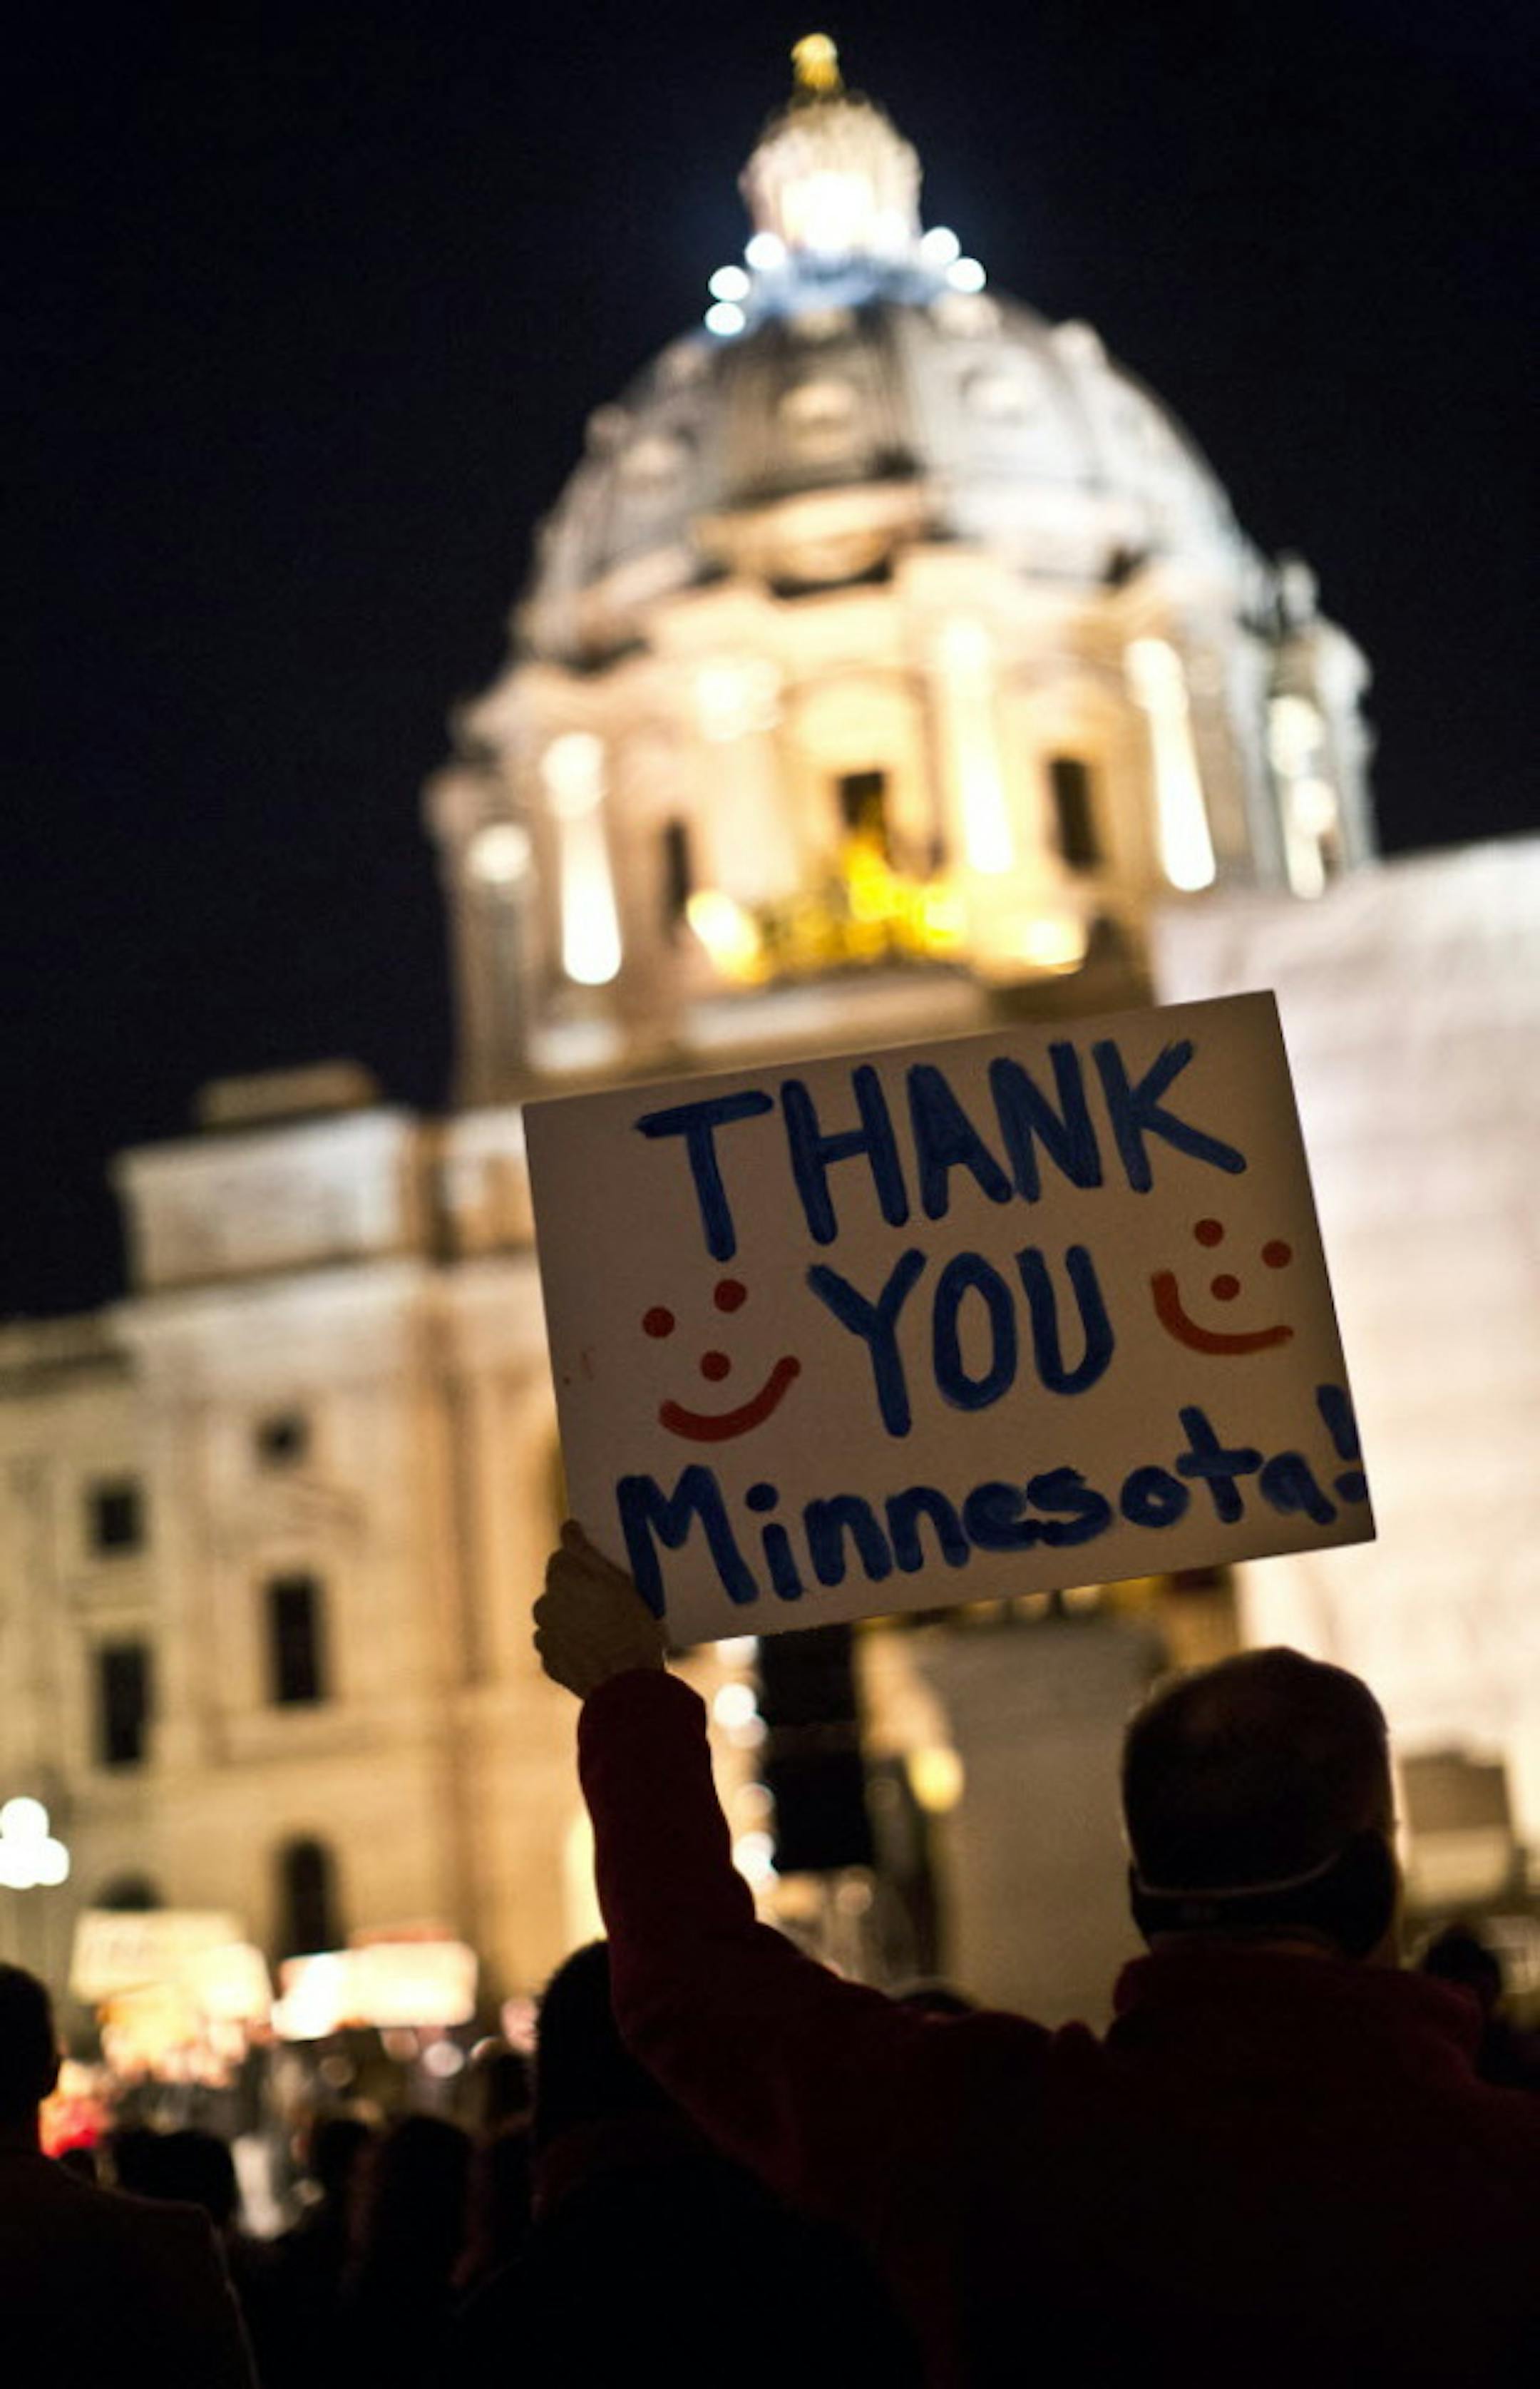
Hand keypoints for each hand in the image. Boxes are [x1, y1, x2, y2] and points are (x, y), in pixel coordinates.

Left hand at [535, 1521, 667, 1698]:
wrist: (628, 1688)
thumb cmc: (632, 1630)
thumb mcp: (621, 1584)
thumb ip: (587, 1554)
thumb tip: (567, 1528)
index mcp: (561, 1578)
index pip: (563, 1554)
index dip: (584, 1562)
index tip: (601, 1573)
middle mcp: (544, 1603)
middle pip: (559, 1586)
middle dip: (578, 1590)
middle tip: (609, 1605)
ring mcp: (544, 1634)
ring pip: (557, 1615)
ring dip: (572, 1617)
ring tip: (604, 1631)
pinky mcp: (548, 1661)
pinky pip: (556, 1643)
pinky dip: (570, 1644)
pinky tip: (594, 1651)